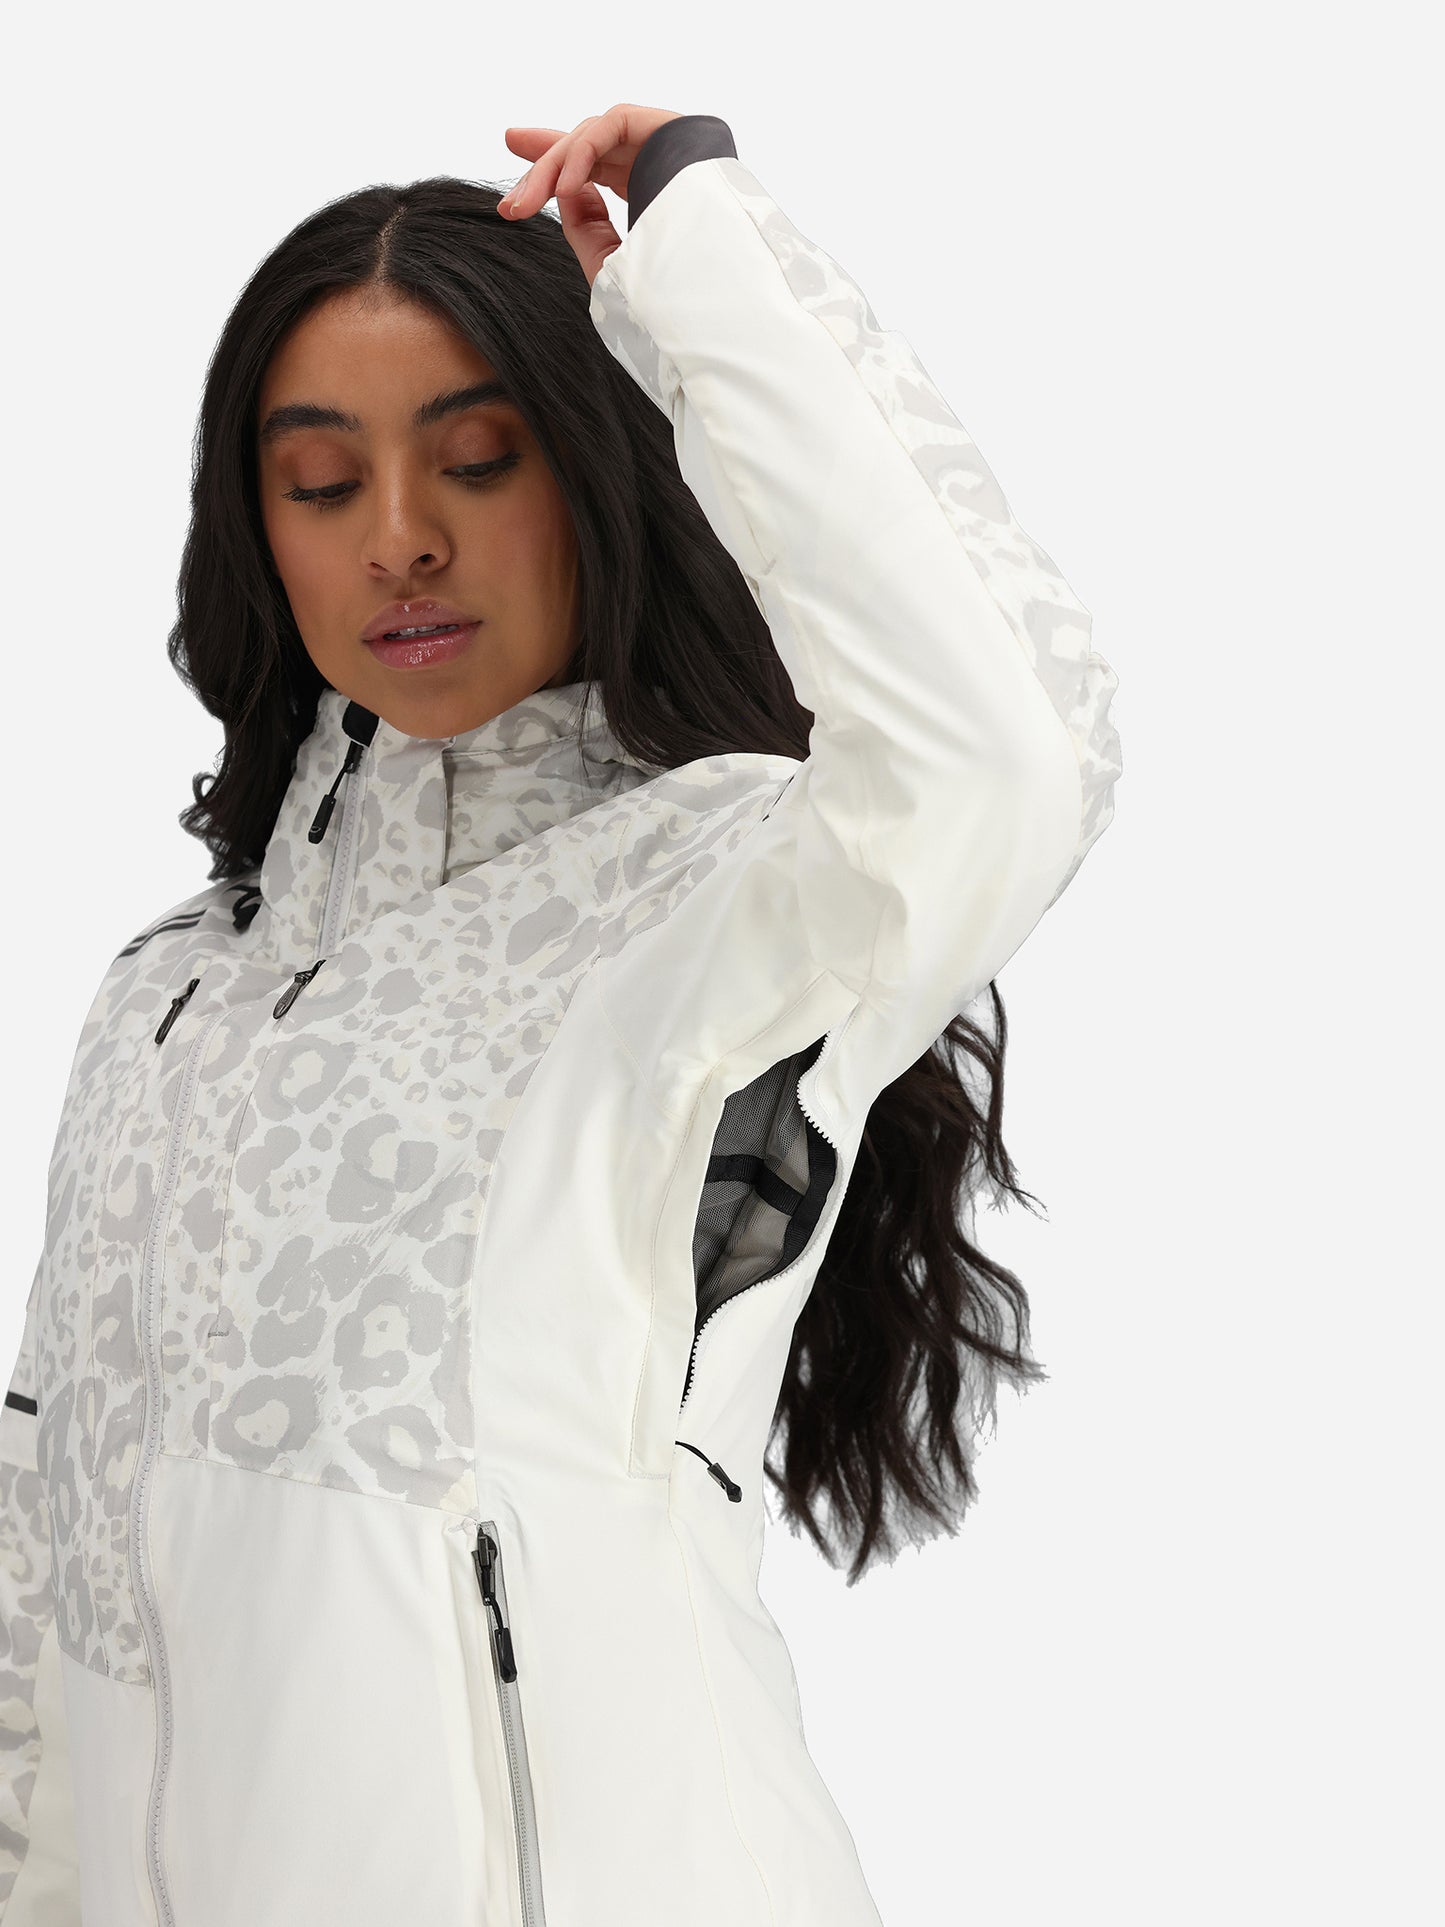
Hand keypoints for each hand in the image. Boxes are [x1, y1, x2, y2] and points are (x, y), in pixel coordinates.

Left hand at [500, 104, 683, 287]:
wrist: (713, 296)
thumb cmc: (670, 295)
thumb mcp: (611, 263)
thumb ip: (585, 224)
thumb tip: (564, 189)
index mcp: (650, 193)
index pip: (595, 171)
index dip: (553, 173)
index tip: (516, 199)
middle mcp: (657, 164)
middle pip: (588, 148)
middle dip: (541, 165)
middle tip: (510, 204)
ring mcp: (664, 143)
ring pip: (591, 137)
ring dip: (552, 167)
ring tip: (528, 204)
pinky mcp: (669, 126)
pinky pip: (609, 125)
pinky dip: (581, 153)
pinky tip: (565, 188)